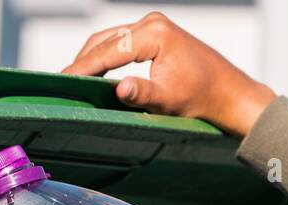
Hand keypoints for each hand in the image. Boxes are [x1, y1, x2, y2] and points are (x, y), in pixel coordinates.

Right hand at [62, 12, 275, 137]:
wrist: (227, 93)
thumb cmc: (201, 98)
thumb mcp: (168, 99)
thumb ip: (142, 93)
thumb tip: (119, 89)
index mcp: (154, 33)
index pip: (108, 51)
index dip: (82, 67)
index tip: (62, 81)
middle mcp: (152, 23)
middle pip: (104, 40)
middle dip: (81, 61)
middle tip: (60, 82)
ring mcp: (153, 25)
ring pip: (110, 38)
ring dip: (91, 57)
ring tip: (72, 78)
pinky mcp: (155, 33)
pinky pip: (120, 41)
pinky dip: (104, 55)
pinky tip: (94, 71)